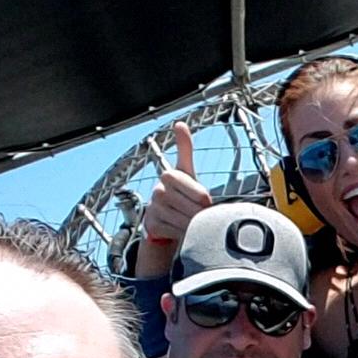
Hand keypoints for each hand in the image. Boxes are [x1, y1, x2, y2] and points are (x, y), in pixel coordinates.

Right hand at [138, 121, 211, 253]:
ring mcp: (154, 208)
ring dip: (193, 225)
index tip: (204, 202)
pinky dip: (183, 234)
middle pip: (196, 210)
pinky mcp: (151, 224)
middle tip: (197, 213)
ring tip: (189, 221)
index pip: (201, 195)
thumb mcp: (186, 171)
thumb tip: (179, 123)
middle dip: (201, 214)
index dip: (207, 202)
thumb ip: (184, 149)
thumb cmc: (180, 192)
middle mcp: (158, 190)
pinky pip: (178, 232)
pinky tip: (179, 229)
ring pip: (187, 222)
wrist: (162, 217)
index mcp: (170, 175)